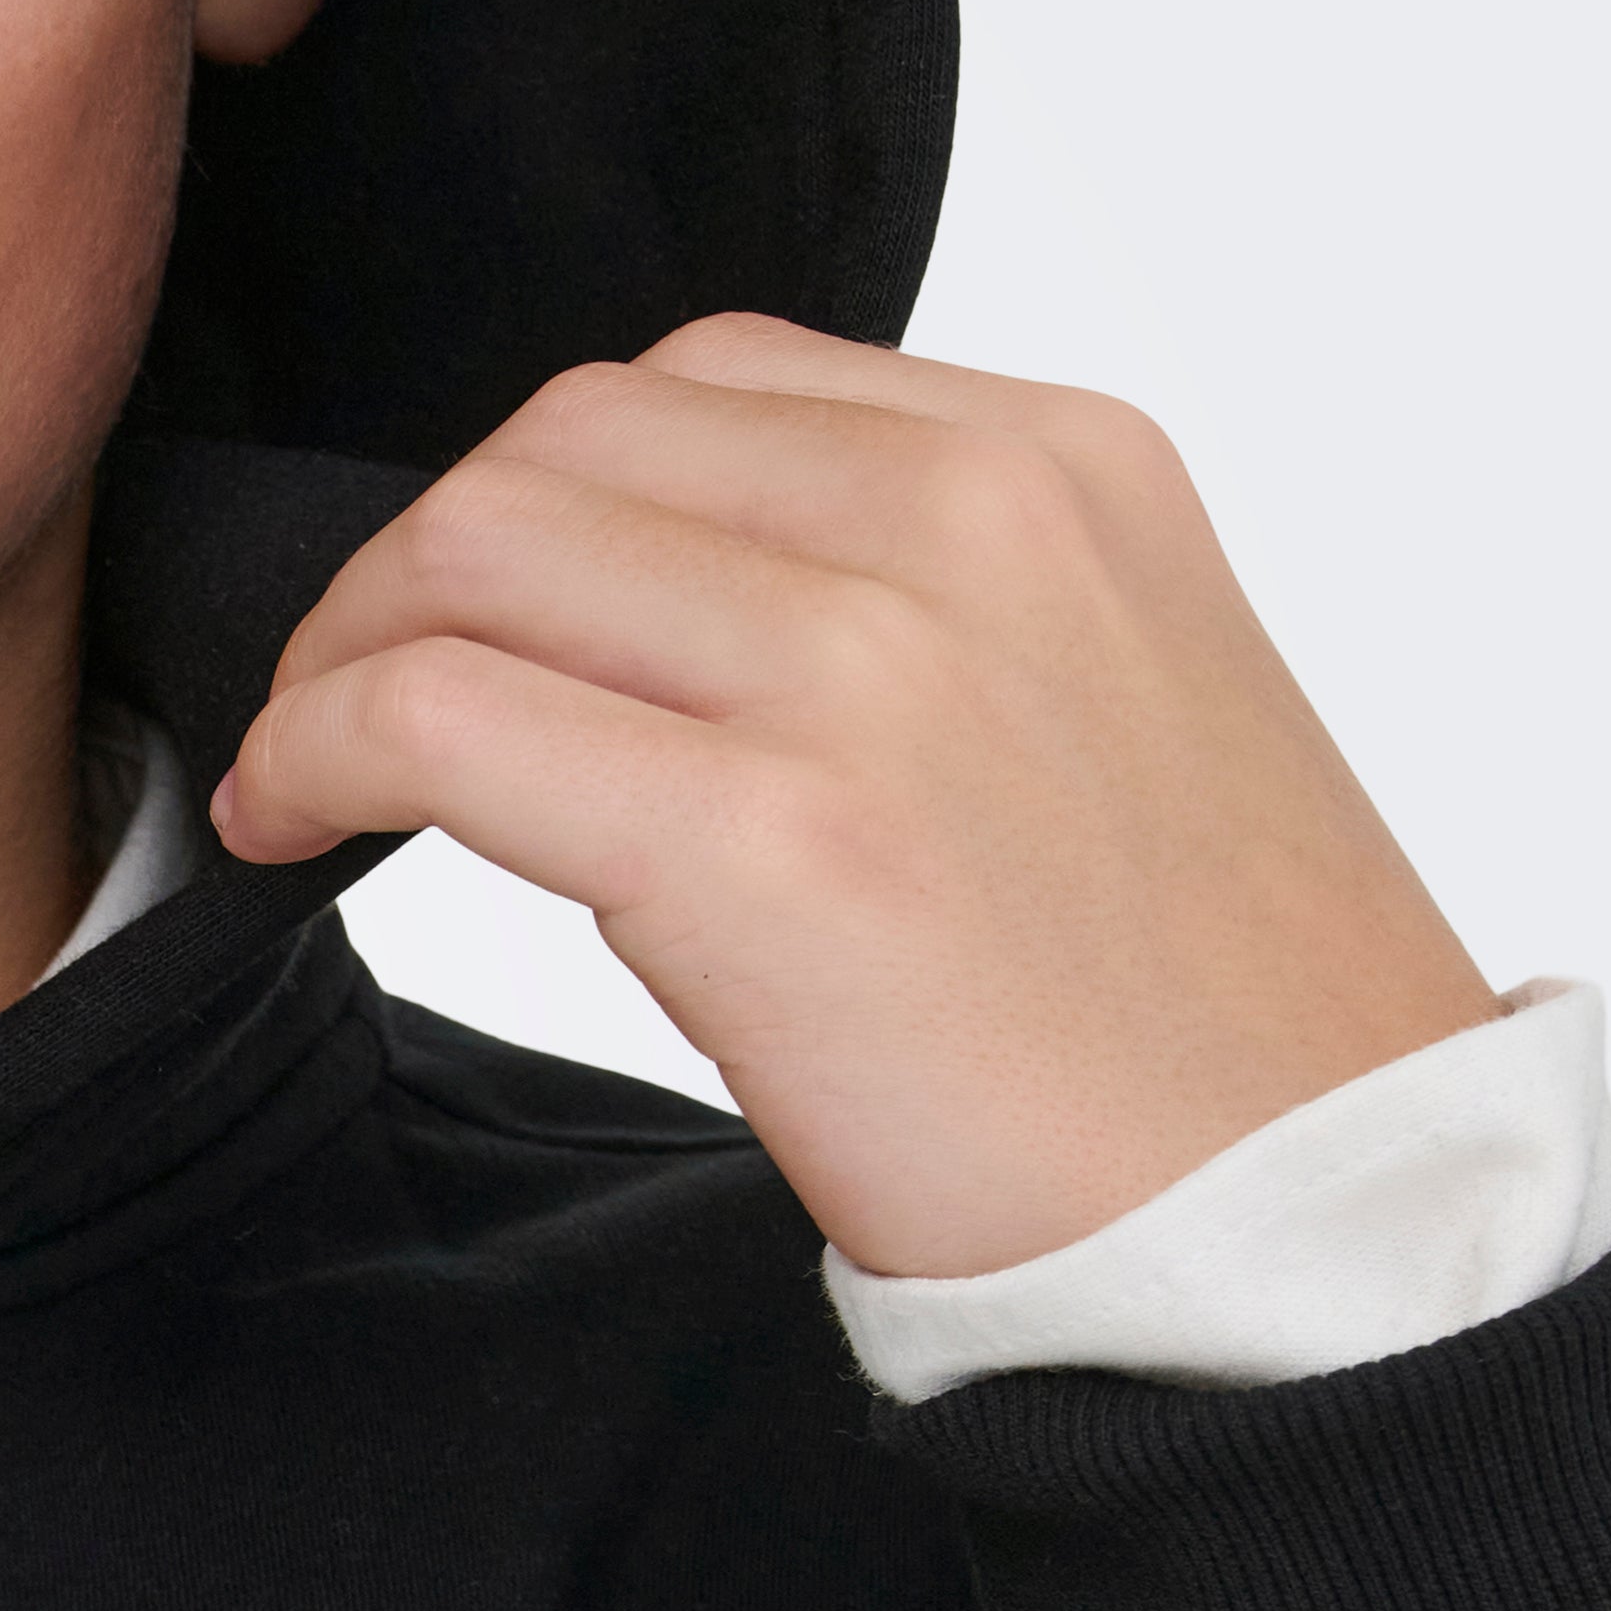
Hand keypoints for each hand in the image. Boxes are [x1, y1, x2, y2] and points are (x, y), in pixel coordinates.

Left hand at [211, 312, 1495, 1277]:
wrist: (1311, 1226)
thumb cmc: (1194, 1022)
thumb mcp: (1102, 702)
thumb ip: (916, 599)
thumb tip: (648, 603)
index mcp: (1060, 470)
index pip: (703, 384)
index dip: (541, 495)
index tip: (473, 612)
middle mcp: (971, 524)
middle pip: (562, 446)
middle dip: (419, 566)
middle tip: (353, 698)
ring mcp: (873, 669)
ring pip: (476, 550)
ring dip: (346, 653)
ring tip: (320, 765)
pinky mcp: (772, 841)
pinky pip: (439, 718)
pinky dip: (319, 750)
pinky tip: (299, 826)